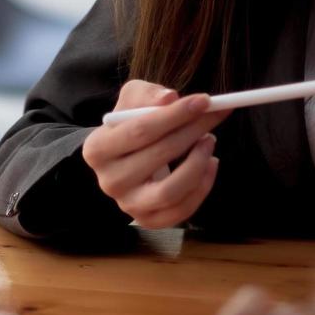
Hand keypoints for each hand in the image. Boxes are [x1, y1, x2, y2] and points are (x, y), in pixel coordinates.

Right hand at [81, 80, 229, 227]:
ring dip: (198, 163)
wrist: (121, 161)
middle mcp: (109, 181)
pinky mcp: (148, 220)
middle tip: (216, 114)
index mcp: (97, 149)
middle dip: (193, 131)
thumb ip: (148, 95)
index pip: (141, 130)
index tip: (205, 101)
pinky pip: (182, 210)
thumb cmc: (129, 126)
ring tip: (209, 140)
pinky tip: (210, 163)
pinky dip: (203, 186)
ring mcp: (128, 205)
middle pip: (159, 155)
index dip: (176, 114)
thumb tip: (170, 98)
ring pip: (171, 191)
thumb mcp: (131, 101)